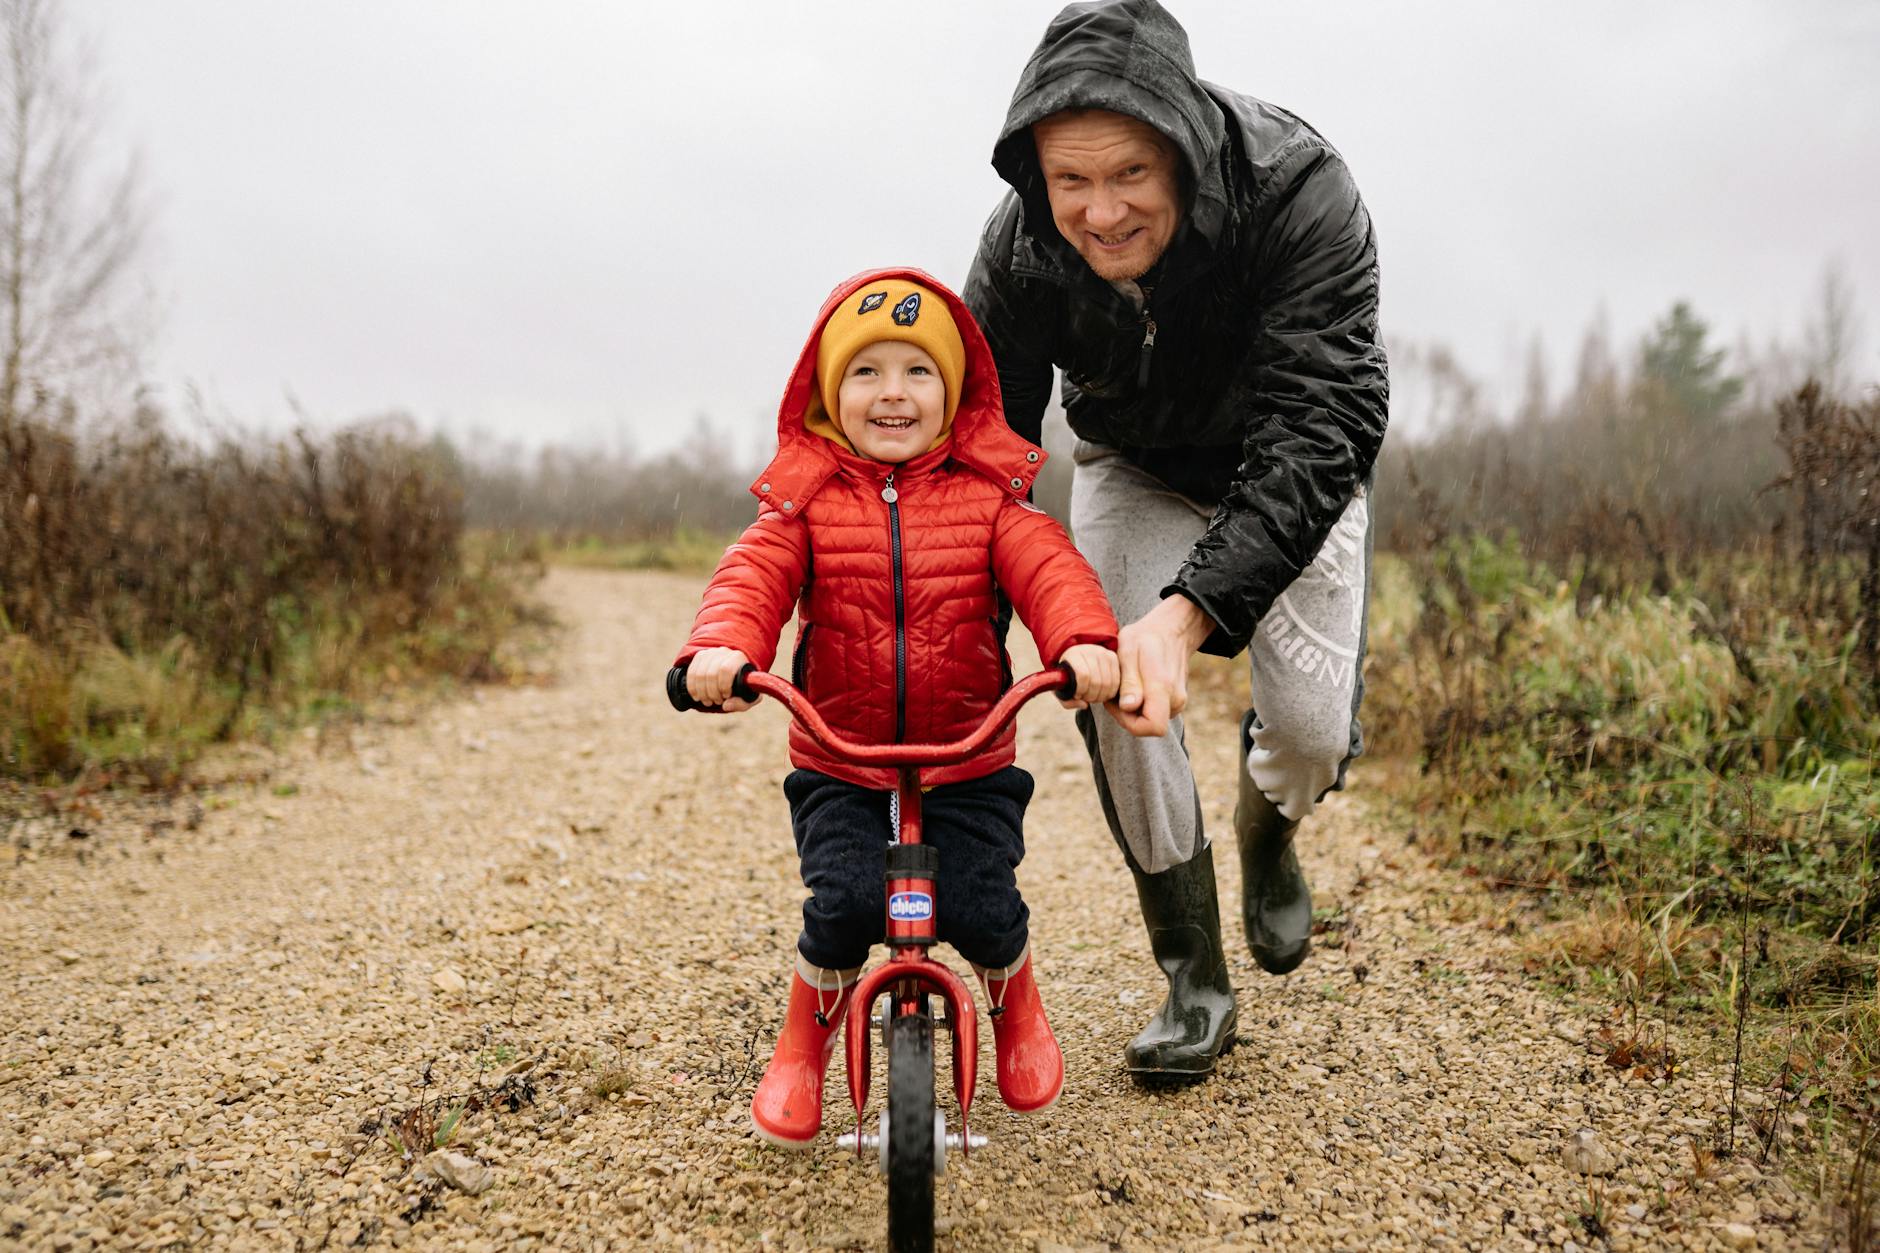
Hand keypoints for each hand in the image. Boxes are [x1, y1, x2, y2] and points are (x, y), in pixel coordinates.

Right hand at [685, 647, 757, 711]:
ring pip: (699, 674)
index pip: (726, 669)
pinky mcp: (700, 656)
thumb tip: (726, 706)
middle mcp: (724, 652)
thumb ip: (741, 703)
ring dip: (701, 692)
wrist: (735, 675)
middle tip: (716, 702)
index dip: (723, 685)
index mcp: (739, 658)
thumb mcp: (749, 698)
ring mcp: (710, 653)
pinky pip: (691, 672)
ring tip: (708, 701)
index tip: (726, 696)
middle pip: (711, 673)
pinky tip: (697, 696)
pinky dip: (692, 687)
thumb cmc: (744, 688)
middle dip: (711, 692)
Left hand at [1056, 643, 1119, 710]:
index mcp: (1073, 654)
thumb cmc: (1068, 676)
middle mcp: (1089, 650)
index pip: (1083, 675)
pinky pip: (1116, 681)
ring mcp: (1103, 653)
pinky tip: (1102, 692)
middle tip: (1087, 698)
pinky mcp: (1113, 657)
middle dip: (1092, 696)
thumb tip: (1084, 705)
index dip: (1081, 690)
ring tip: (1094, 696)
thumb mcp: (1061, 689)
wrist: (1077, 659)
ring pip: (1108, 683)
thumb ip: (1067, 701)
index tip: (1077, 694)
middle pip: (1097, 681)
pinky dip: (1110, 692)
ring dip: (1101, 696)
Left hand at [1107, 595, 1214, 736]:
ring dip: (1133, 709)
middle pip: (1147, 726)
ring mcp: (1178, 702)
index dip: (1128, 722)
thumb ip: (1130, 681)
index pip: (1152, 727)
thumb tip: (1129, 707)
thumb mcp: (1130, 651)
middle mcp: (1175, 700)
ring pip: (1150, 720)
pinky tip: (1134, 686)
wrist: (1172, 629)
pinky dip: (1141, 705)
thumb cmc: (1146, 637)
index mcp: (1163, 688)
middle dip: (1126, 714)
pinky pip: (1154, 712)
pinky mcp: (1175, 701)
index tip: (1116, 702)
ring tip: (1125, 684)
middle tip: (1115, 690)